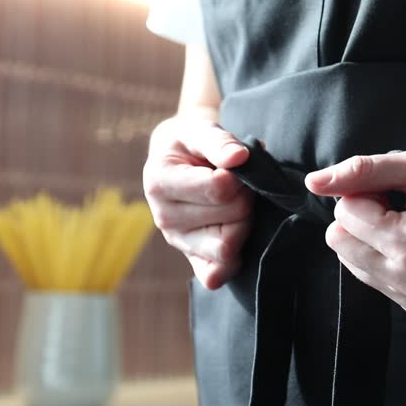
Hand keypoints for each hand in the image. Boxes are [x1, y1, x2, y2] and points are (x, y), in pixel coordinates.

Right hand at [143, 117, 252, 289]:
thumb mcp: (199, 130)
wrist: (178, 160)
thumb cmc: (190, 144)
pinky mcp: (191, 260)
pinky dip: (233, 260)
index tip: (236, 165)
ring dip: (244, 224)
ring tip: (238, 205)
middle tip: (242, 184)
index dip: (240, 176)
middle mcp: (163, 218)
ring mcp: (178, 242)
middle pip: (230, 216)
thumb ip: (219, 141)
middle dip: (246, 197)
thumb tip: (239, 158)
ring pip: (227, 248)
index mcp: (159, 182)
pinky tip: (236, 234)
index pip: (219, 189)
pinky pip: (215, 276)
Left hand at [306, 150, 405, 314]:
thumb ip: (361, 170)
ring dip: (370, 237)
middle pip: (339, 242)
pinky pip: (371, 276)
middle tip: (401, 206)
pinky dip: (382, 255)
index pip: (344, 214)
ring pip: (351, 260)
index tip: (399, 190)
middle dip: (362, 217)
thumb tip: (313, 182)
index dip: (367, 192)